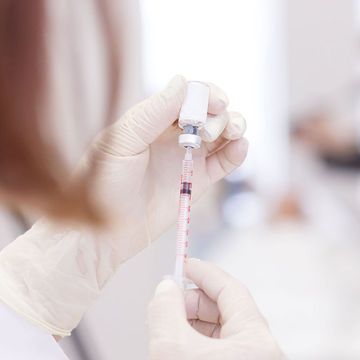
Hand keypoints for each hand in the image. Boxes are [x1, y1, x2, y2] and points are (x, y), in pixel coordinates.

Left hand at [88, 75, 247, 247]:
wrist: (105, 232)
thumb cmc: (103, 184)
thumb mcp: (122, 143)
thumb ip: (151, 113)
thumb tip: (181, 81)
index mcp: (153, 120)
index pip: (186, 95)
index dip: (204, 94)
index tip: (215, 104)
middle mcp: (173, 135)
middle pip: (209, 111)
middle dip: (219, 113)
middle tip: (209, 131)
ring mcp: (188, 157)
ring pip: (221, 133)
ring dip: (234, 126)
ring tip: (232, 135)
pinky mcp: (198, 181)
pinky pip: (224, 162)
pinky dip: (237, 152)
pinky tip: (240, 147)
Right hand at [148, 259, 284, 359]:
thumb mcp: (173, 349)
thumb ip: (166, 311)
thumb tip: (165, 288)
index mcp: (256, 339)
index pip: (231, 288)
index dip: (205, 272)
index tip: (184, 264)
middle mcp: (258, 350)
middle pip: (224, 308)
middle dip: (192, 299)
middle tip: (167, 300)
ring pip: (218, 330)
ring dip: (190, 321)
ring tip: (167, 324)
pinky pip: (216, 347)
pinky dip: (195, 340)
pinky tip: (178, 342)